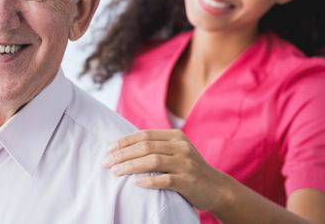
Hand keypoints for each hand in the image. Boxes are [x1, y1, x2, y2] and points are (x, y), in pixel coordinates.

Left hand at [102, 129, 231, 211]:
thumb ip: (158, 146)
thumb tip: (124, 146)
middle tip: (106, 162)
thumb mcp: (177, 152)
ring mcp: (185, 164)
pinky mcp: (188, 181)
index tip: (109, 149)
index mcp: (176, 137)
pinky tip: (135, 184)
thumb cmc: (190, 170)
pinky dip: (148, 181)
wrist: (218, 188)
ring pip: (152, 161)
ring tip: (116, 172)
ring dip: (130, 166)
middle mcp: (181, 147)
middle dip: (122, 154)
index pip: (144, 135)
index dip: (124, 141)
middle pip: (145, 146)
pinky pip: (164, 180)